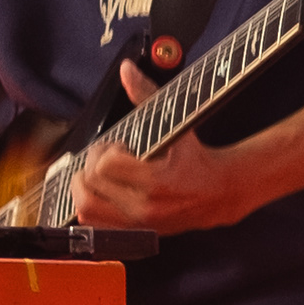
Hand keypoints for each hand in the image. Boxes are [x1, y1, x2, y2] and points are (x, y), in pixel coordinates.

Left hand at [67, 62, 258, 234]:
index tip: (119, 145)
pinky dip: (90, 208)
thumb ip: (146, 96)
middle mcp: (144, 209)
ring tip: (98, 175)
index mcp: (156, 182)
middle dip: (90, 167)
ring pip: (86, 211)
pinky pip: (96, 227)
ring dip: (84, 188)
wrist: (218, 194)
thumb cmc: (195, 159)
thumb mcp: (176, 125)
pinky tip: (100, 192)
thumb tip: (126, 70)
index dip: (106, 149)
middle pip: (90, 188)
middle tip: (105, 158)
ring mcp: (138, 225)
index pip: (106, 166)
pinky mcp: (135, 234)